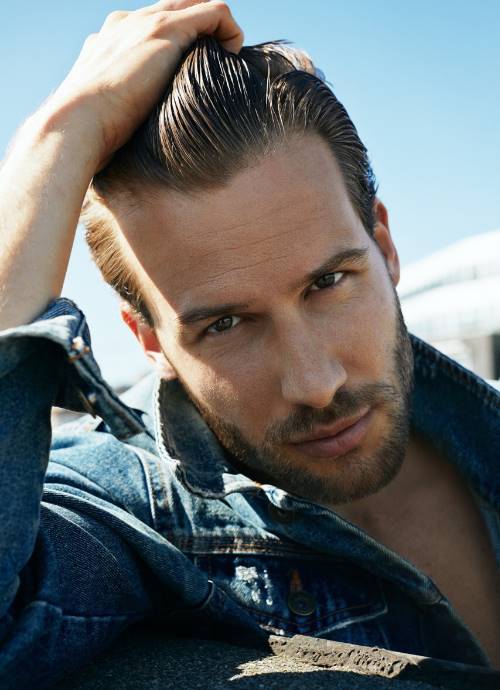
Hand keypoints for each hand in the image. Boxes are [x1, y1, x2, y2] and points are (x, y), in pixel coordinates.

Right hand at [47, 0, 242, 169]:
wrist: (77, 122)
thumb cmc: (90, 133)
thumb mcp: (106, 114)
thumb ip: (121, 110)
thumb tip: (132, 140)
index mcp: (110, 39)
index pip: (154, 25)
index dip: (180, 42)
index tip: (191, 74)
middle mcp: (128, 22)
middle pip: (178, 8)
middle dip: (201, 32)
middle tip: (215, 66)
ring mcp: (147, 23)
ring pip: (197, 4)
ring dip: (217, 31)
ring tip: (225, 64)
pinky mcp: (166, 30)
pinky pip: (215, 12)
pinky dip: (230, 32)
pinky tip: (232, 59)